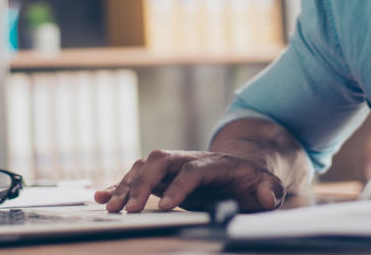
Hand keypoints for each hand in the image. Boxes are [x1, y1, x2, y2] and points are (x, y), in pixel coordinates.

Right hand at [94, 149, 285, 212]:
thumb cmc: (252, 182)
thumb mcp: (267, 186)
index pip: (193, 170)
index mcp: (214, 163)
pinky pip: (136, 177)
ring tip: (111, 207)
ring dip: (126, 185)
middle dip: (143, 182)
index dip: (179, 187)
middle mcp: (189, 159)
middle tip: (129, 210)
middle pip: (161, 161)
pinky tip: (101, 196)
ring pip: (144, 167)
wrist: (242, 169)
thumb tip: (267, 196)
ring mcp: (174, 167)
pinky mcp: (163, 178)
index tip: (165, 207)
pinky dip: (118, 185)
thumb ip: (269, 190)